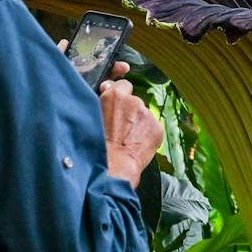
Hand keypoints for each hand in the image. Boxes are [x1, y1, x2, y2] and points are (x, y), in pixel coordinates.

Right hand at [99, 71, 163, 186]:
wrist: (113, 166)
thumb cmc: (97, 144)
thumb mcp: (93, 115)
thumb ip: (102, 98)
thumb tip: (107, 87)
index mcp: (115, 96)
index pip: (124, 85)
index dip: (120, 97)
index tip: (117, 106)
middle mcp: (134, 101)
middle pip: (135, 102)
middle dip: (129, 112)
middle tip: (120, 129)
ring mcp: (148, 115)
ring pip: (144, 116)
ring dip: (138, 124)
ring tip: (126, 139)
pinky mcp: (158, 128)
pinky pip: (152, 128)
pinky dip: (147, 134)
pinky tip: (136, 144)